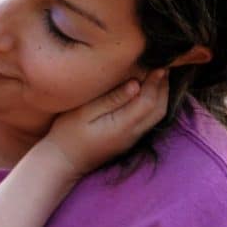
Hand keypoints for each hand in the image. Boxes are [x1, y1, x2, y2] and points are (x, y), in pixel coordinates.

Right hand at [40, 69, 169, 179]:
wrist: (63, 161)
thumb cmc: (67, 134)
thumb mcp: (83, 113)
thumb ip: (110, 99)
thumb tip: (135, 84)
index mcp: (122, 125)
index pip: (148, 101)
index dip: (156, 82)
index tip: (159, 64)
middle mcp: (132, 134)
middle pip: (159, 110)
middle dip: (164, 87)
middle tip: (163, 66)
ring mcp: (131, 139)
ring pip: (157, 116)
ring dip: (161, 96)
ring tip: (159, 76)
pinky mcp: (128, 139)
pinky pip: (149, 120)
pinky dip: (154, 104)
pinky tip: (147, 93)